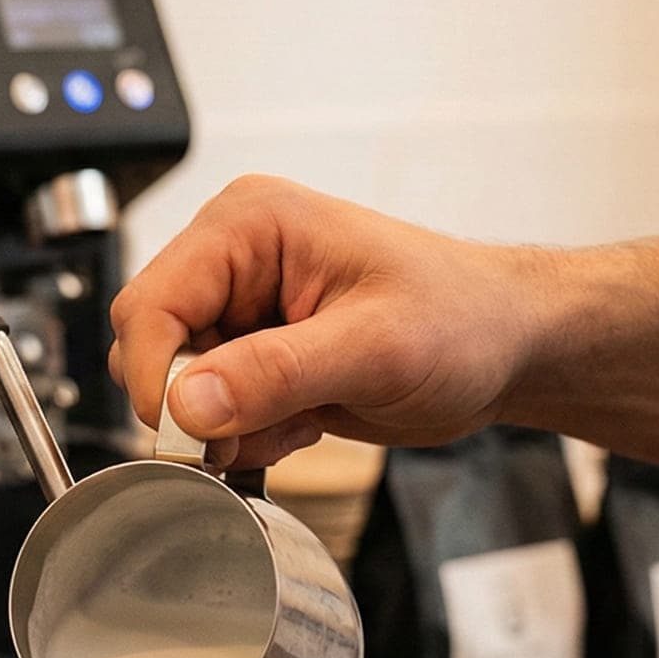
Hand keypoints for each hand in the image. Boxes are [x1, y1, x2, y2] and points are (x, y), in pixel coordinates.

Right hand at [107, 176, 545, 468]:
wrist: (510, 348)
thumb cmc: (467, 320)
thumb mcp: (376, 348)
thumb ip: (275, 373)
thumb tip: (184, 404)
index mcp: (248, 225)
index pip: (148, 306)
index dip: (156, 376)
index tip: (190, 432)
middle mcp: (231, 259)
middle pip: (148, 348)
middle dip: (195, 405)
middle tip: (260, 429)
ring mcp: (237, 306)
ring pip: (173, 387)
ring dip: (225, 424)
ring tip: (299, 418)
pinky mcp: (249, 350)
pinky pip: (205, 409)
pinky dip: (245, 433)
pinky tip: (304, 420)